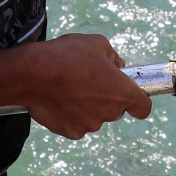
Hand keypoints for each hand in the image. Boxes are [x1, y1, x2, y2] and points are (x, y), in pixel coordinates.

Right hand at [21, 33, 152, 139]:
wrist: (32, 74)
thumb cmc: (68, 56)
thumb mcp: (97, 44)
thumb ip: (113, 57)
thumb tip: (118, 65)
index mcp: (123, 93)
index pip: (143, 107)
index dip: (138, 101)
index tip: (131, 95)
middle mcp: (109, 113)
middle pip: (116, 110)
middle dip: (107, 98)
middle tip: (90, 81)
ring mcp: (89, 125)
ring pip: (94, 117)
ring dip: (87, 107)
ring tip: (70, 88)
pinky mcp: (69, 132)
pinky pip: (75, 124)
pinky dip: (70, 115)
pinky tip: (59, 100)